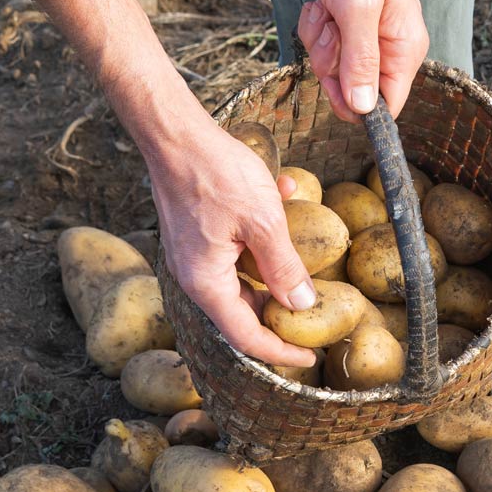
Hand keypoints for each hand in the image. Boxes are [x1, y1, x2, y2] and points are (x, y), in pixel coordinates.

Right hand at [146, 123, 317, 366]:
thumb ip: (284, 267)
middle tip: (317, 315)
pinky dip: (262, 234)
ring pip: (243, 277)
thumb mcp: (263, 222)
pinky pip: (236, 248)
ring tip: (309, 251)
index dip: (280, 352)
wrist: (174, 133)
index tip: (309, 358)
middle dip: (281, 312)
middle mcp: (195, 276)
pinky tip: (287, 194)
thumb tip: (303, 305)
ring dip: (276, 265)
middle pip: (243, 311)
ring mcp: (194, 254)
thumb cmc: (215, 173)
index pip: (246, 337)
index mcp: (206, 283)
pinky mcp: (198, 234)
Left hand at [296, 0, 428, 121]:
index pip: (386, 105)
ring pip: (334, 65)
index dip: (354, 102)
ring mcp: (370, 31)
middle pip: (353, 88)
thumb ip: (360, 63)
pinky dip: (316, 23)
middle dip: (330, 64)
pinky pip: (327, 40)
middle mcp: (391, 45)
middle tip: (331, 28)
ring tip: (326, 6)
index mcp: (405, 49)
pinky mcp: (350, 17)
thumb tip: (365, 110)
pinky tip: (321, 0)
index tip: (334, 76)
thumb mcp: (356, 10)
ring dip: (320, 39)